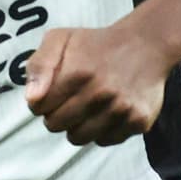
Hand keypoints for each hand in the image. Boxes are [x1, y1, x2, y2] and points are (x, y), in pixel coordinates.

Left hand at [23, 18, 176, 145]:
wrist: (147, 44)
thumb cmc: (97, 43)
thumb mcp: (61, 38)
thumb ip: (40, 65)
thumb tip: (33, 99)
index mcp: (78, 73)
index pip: (39, 107)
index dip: (40, 101)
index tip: (52, 92)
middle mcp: (101, 93)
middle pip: (56, 125)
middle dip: (56, 114)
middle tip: (69, 100)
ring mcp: (122, 109)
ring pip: (79, 138)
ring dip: (77, 126)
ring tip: (86, 108)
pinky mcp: (139, 120)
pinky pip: (105, 140)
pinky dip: (101, 131)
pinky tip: (106, 112)